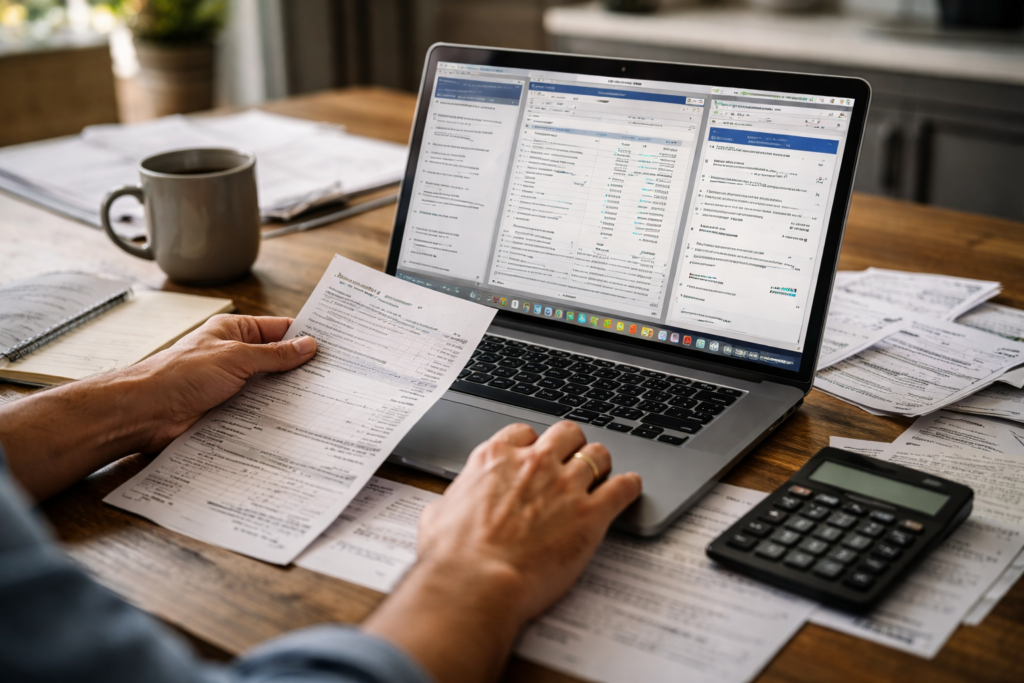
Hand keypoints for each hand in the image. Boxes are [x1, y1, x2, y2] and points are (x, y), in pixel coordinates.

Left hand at [128, 314, 316, 452]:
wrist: (146, 412)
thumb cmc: (179, 375)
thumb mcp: (235, 357)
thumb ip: (273, 355)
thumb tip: (306, 346)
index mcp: (233, 332)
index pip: (278, 329)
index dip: (303, 336)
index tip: (330, 345)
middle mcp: (233, 357)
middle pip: (276, 361)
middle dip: (299, 369)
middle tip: (332, 376)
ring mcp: (231, 385)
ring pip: (268, 388)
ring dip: (286, 395)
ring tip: (319, 400)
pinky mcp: (227, 411)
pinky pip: (258, 411)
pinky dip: (272, 415)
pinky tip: (293, 421)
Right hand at [363, 421, 641, 682]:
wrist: (475, 583)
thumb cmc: (452, 557)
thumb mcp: (437, 517)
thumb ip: (450, 504)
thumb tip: (444, 510)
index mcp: (495, 459)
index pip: (524, 432)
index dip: (533, 444)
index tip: (536, 455)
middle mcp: (533, 464)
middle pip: (567, 433)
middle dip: (572, 445)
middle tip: (574, 460)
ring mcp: (565, 486)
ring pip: (598, 454)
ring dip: (602, 464)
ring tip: (604, 475)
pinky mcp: (590, 514)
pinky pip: (623, 487)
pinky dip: (629, 486)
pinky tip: (630, 489)